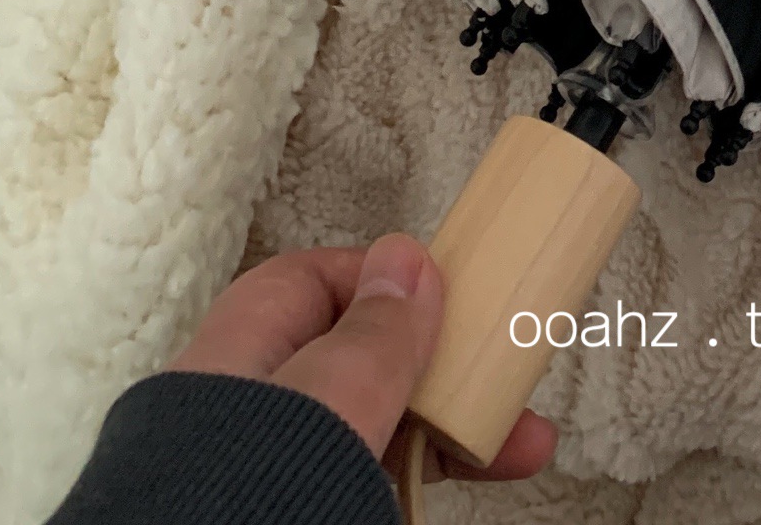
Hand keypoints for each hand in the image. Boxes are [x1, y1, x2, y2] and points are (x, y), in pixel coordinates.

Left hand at [169, 235, 555, 482]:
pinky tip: (444, 486)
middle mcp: (247, 402)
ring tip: (518, 453)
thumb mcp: (330, 399)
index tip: (452, 301)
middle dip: (440, 370)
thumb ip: (373, 333)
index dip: (388, 283)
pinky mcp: (288, 507)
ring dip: (444, 430)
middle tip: (506, 391)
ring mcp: (264, 463)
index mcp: (242, 348)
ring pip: (367, 426)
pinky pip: (360, 476)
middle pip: (355, 359)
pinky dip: (411, 477)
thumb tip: (405, 260)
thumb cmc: (250, 498)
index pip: (317, 281)